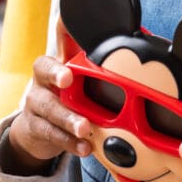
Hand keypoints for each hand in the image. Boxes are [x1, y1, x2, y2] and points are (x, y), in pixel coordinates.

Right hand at [0, 18, 92, 175]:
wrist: (38, 128)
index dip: (63, 33)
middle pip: (43, 70)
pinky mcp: (36, 128)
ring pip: (48, 108)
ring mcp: (36, 104)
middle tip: (68, 80)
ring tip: (84, 128)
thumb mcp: (82, 75)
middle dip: (56, 75)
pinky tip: (84, 148)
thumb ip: (102, 62)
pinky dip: (70, 143)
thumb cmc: (69, 94)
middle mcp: (43, 80)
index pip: (58, 41)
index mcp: (58, 62)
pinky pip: (51, 135)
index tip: (68, 43)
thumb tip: (145, 42)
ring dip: (68, 118)